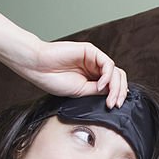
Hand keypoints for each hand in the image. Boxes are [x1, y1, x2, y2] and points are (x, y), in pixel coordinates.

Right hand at [13, 39, 128, 107]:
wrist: (38, 67)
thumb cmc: (53, 80)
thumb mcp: (80, 92)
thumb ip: (97, 92)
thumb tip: (113, 95)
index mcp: (93, 78)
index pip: (113, 86)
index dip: (117, 95)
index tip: (115, 107)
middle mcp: (95, 68)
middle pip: (118, 78)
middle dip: (120, 92)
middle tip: (116, 104)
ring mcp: (94, 59)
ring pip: (115, 71)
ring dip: (115, 87)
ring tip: (109, 99)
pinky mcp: (91, 51)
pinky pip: (107, 64)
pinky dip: (107, 76)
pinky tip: (101, 85)